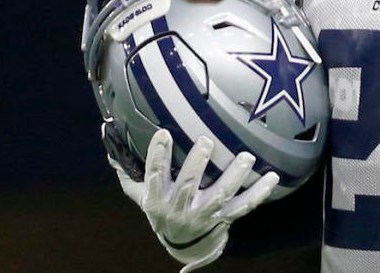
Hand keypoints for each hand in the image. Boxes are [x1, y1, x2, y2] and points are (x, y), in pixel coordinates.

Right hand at [108, 127, 278, 271]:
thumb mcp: (140, 194)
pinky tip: (273, 177)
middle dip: (197, 165)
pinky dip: (260, 192)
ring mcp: (205, 215)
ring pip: (221, 196)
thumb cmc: (161, 208)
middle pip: (188, 187)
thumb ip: (127, 168)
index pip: (155, 175)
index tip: (164, 133)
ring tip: (246, 157)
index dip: (158, 155)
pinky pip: (245, 206)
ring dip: (234, 176)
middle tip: (206, 141)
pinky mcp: (225, 218)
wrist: (183, 245)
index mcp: (158, 200)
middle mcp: (181, 209)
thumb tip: (106, 133)